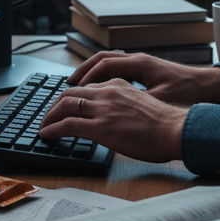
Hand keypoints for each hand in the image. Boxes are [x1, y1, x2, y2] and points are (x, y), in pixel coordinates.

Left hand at [38, 79, 185, 162]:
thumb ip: (124, 106)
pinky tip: (47, 135)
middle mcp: (107, 92)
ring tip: (43, 126)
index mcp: (118, 85)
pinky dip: (52, 128)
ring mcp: (102, 108)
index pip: (87, 87)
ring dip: (49, 116)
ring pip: (65, 105)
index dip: (72, 96)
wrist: (175, 130)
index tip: (64, 105)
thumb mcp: (142, 105)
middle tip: (48, 115)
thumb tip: (115, 117)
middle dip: (55, 104)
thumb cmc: (165, 124)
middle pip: (70, 92)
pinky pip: (67, 124)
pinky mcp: (100, 127)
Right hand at [67, 51, 219, 105]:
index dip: (85, 75)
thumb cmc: (188, 93)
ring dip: (94, 74)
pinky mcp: (148, 73)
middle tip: (68, 84)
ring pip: (111, 64)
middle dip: (83, 71)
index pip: (103, 64)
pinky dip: (106, 78)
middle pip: (103, 60)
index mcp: (139, 64)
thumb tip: (110, 110)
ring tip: (80, 87)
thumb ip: (133, 102)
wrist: (211, 88)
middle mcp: (139, 60)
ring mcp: (143, 65)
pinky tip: (102, 91)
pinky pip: (120, 71)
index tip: (71, 87)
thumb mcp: (158, 100)